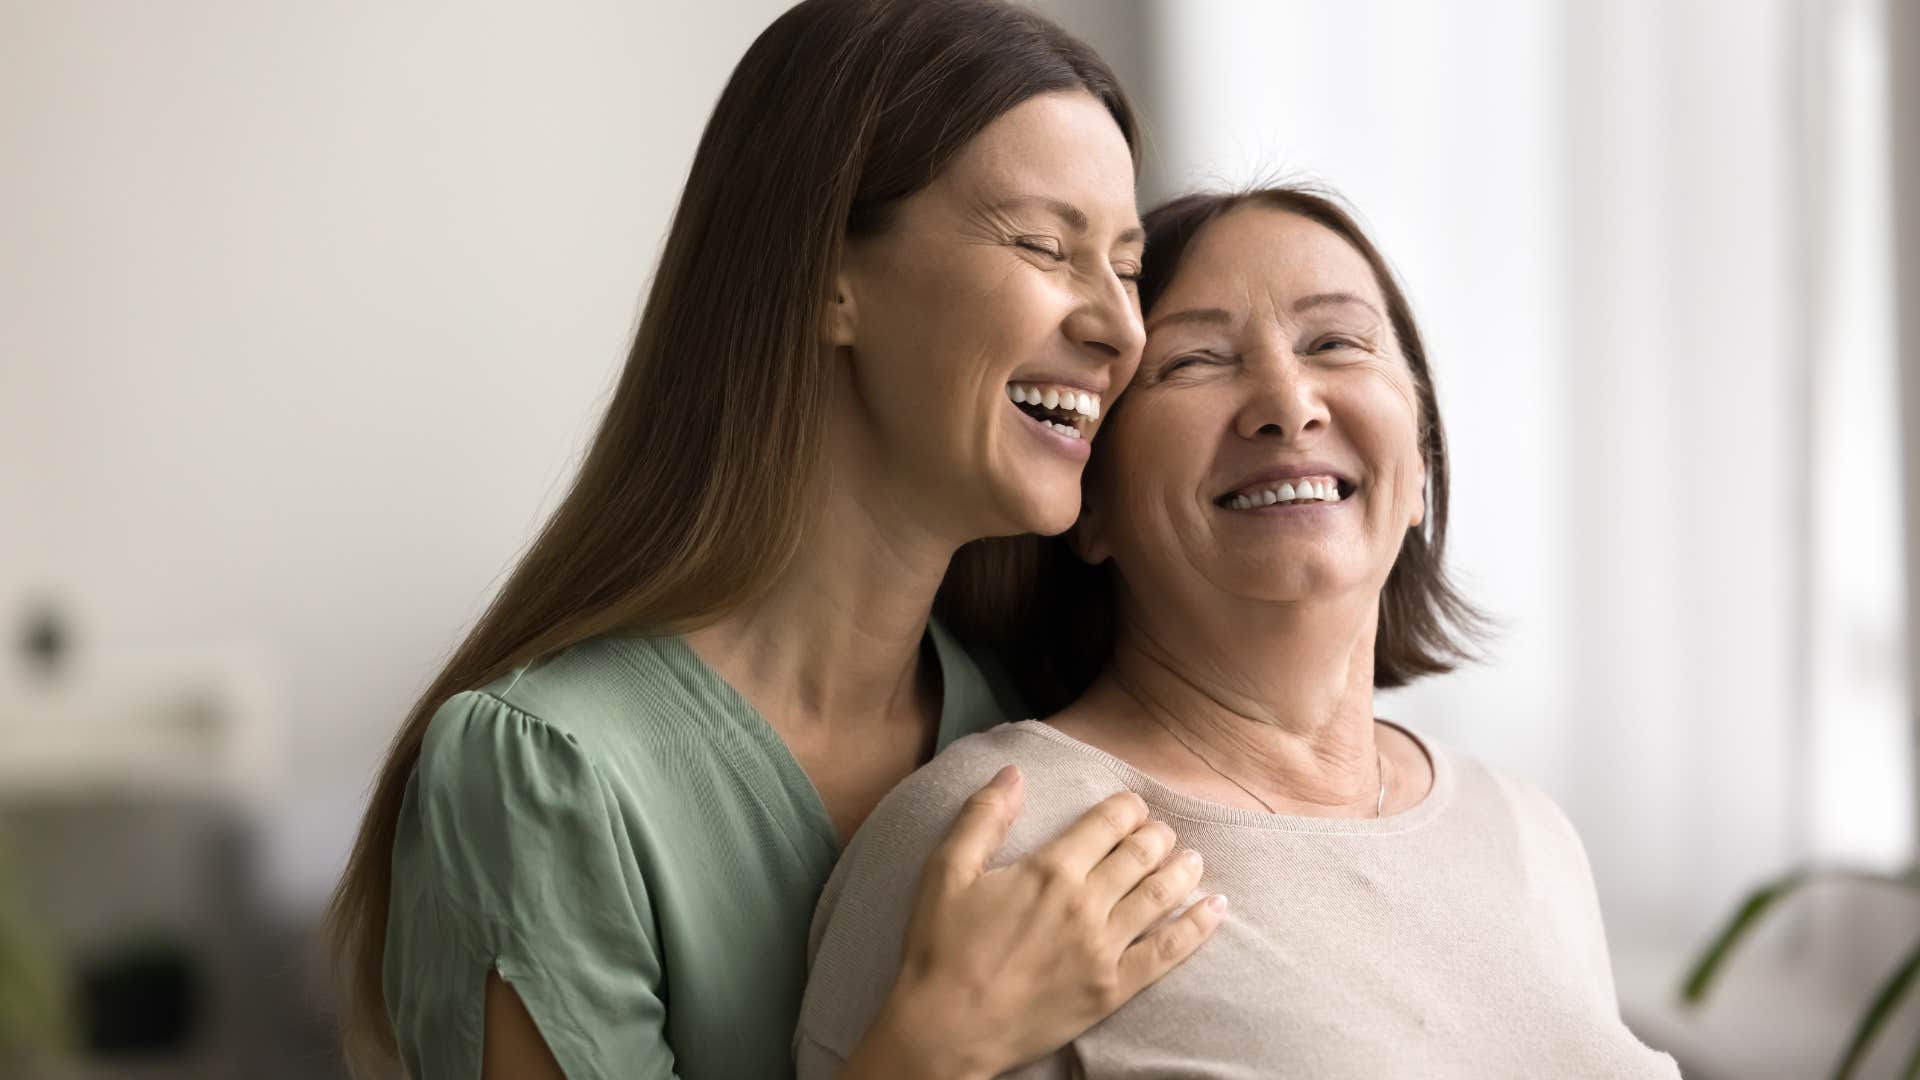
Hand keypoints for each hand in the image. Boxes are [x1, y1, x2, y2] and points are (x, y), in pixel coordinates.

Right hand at [862, 764, 1225, 1077]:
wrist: (946, 1030)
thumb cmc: (940, 949)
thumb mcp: (946, 871)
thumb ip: (983, 816)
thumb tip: (1012, 771)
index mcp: (1050, 869)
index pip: (1108, 822)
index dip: (1126, 807)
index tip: (1132, 805)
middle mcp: (1086, 903)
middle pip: (1141, 854)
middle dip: (1157, 835)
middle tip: (1162, 830)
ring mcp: (1104, 949)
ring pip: (1160, 896)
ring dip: (1183, 870)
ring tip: (1194, 858)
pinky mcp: (1112, 989)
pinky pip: (1167, 952)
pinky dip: (1197, 927)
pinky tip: (1216, 908)